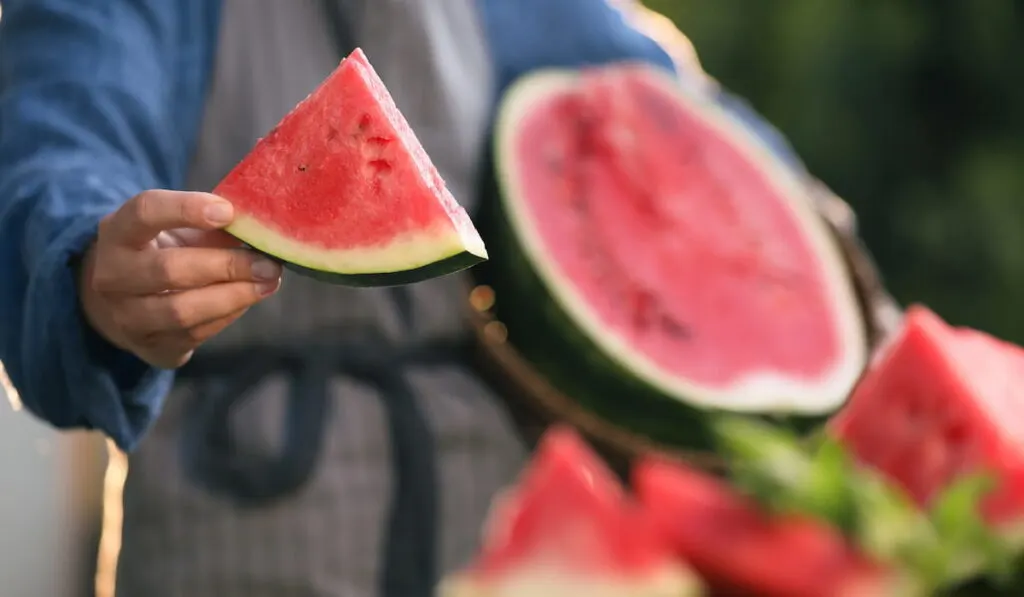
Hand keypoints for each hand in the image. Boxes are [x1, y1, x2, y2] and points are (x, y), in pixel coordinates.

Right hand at [79, 190, 281, 368]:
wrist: (126, 300)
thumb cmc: (163, 251)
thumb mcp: (178, 228)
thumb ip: (212, 223)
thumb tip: (259, 224)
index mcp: (117, 233)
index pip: (144, 212)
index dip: (186, 209)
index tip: (228, 211)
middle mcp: (111, 277)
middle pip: (168, 270)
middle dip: (226, 265)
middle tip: (267, 263)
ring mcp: (125, 317)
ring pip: (181, 311)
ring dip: (233, 296)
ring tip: (268, 282)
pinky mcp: (149, 348)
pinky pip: (195, 335)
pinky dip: (227, 315)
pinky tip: (248, 299)